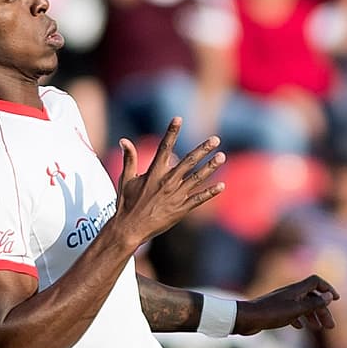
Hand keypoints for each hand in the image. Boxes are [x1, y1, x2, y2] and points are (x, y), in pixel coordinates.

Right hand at [115, 119, 225, 247]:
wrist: (129, 229)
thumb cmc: (126, 203)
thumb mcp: (126, 179)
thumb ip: (129, 159)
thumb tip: (124, 140)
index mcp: (154, 173)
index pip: (164, 147)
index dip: (171, 132)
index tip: (178, 118)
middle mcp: (167, 182)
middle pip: (188, 161)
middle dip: (203, 149)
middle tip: (215, 139)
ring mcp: (176, 196)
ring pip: (197, 178)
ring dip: (211, 167)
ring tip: (222, 156)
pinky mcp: (181, 209)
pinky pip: (199, 199)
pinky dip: (210, 192)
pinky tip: (222, 186)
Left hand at [234, 276, 337, 335]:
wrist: (246, 319)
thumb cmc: (270, 313)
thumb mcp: (296, 310)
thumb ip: (314, 303)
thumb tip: (329, 296)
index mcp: (296, 289)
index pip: (316, 281)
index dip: (328, 288)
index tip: (336, 299)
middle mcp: (290, 293)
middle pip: (312, 297)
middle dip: (323, 310)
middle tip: (330, 326)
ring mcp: (282, 301)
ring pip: (303, 306)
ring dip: (313, 316)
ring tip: (319, 328)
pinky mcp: (275, 310)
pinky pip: (292, 312)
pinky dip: (299, 319)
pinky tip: (300, 327)